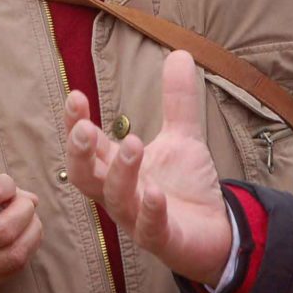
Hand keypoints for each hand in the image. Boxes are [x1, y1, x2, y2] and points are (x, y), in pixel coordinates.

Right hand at [0, 174, 42, 292]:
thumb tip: (25, 196)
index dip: (7, 184)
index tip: (5, 187)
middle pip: (8, 226)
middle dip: (26, 210)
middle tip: (25, 204)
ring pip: (15, 253)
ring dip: (32, 233)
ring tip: (29, 222)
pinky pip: (9, 272)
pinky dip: (22, 252)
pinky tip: (19, 241)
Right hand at [64, 50, 232, 285]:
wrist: (216, 233)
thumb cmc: (185, 188)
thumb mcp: (183, 137)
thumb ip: (178, 100)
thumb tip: (179, 53)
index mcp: (117, 168)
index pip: (88, 145)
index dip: (76, 123)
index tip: (75, 96)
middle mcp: (120, 194)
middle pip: (86, 176)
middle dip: (80, 153)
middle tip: (84, 128)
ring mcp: (138, 219)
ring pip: (115, 200)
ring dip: (121, 172)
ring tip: (133, 143)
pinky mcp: (164, 239)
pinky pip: (149, 229)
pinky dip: (149, 210)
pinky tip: (155, 192)